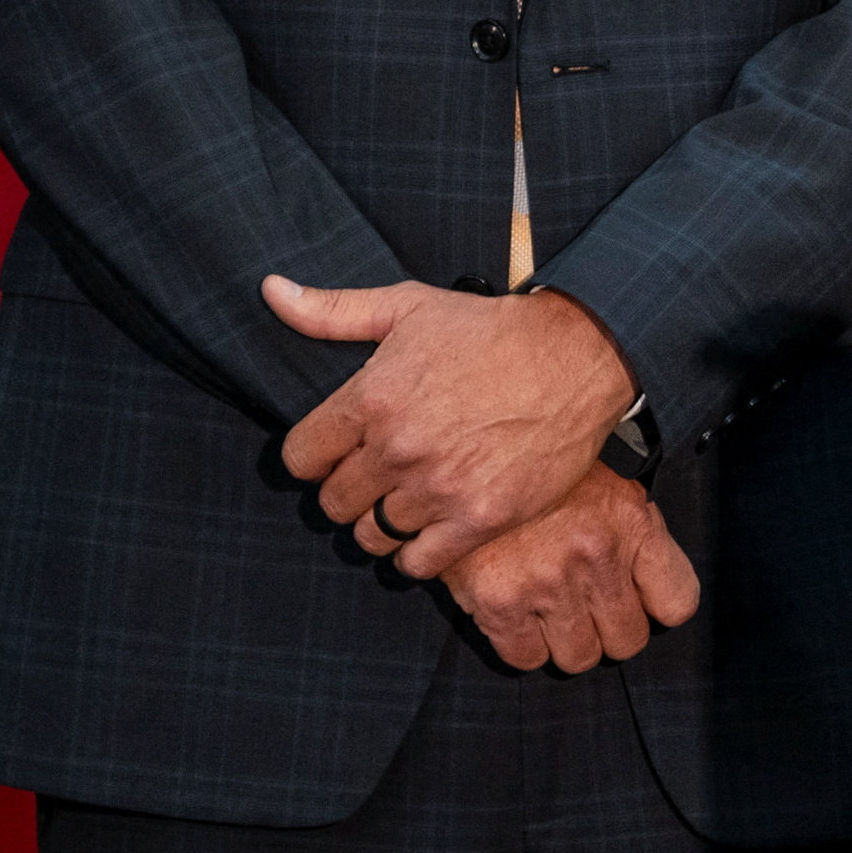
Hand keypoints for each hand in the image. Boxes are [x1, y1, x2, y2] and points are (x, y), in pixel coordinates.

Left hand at [267, 275, 638, 580]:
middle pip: (334, 503)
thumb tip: (270, 291)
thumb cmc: (491, 328)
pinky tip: (433, 528)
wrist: (581, 353)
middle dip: (351, 489)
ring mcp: (439, 487)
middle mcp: (398, 448)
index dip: (318, 456)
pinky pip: (418, 562)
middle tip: (382, 475)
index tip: (342, 451)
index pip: (300, 459)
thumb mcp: (409, 307)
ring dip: (383, 521)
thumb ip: (332, 310)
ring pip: (371, 535)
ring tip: (409, 500)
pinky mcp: (480, 517)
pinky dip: (418, 552)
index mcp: (371, 399)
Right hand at [443, 462, 700, 674]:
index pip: (678, 603)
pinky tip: (521, 616)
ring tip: (553, 610)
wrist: (473, 462)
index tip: (642, 602)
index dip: (658, 607)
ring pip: (579, 658)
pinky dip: (525, 646)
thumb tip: (653, 587)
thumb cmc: (549, 477)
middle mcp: (595, 557)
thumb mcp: (611, 486)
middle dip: (611, 629)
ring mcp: (547, 584)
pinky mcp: (499, 604)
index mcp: (632, 524)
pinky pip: (527, 659)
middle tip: (591, 608)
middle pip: (628, 641)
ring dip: (568, 641)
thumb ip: (638, 534)